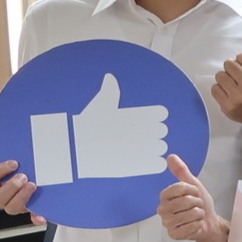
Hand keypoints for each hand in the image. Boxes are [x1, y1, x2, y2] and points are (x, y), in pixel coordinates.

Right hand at [0, 160, 45, 223]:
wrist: (38, 177)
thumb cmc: (23, 167)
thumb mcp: (16, 157)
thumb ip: (9, 147)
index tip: (13, 163)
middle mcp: (3, 195)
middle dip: (11, 187)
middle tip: (23, 177)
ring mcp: (15, 204)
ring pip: (11, 208)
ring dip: (21, 198)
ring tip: (33, 186)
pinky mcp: (30, 211)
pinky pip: (31, 218)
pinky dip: (36, 217)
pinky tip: (41, 216)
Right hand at [53, 73, 168, 181]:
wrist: (79, 148)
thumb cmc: (88, 125)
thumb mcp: (99, 104)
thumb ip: (110, 91)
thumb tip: (109, 77)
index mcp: (140, 114)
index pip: (161, 113)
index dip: (155, 118)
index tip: (145, 122)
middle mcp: (146, 130)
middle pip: (162, 130)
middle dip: (153, 133)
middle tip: (140, 137)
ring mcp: (144, 148)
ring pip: (161, 147)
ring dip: (154, 148)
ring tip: (140, 149)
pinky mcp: (141, 164)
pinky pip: (158, 164)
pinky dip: (154, 163)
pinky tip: (143, 161)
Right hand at [158, 154, 226, 241]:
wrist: (210, 222)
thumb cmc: (201, 205)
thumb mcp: (194, 185)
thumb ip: (181, 171)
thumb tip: (171, 157)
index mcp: (166, 196)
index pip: (178, 188)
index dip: (192, 190)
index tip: (194, 193)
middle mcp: (163, 209)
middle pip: (185, 201)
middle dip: (197, 203)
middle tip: (196, 206)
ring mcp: (167, 222)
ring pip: (189, 214)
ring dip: (198, 214)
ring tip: (196, 215)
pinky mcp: (173, 234)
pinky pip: (189, 227)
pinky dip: (197, 225)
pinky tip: (195, 225)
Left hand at [212, 34, 241, 138]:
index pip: (241, 56)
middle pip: (228, 64)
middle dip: (233, 70)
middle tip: (240, 78)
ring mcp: (238, 97)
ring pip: (220, 75)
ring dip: (225, 79)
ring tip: (234, 85)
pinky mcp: (227, 106)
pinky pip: (214, 88)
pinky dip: (219, 90)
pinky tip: (229, 93)